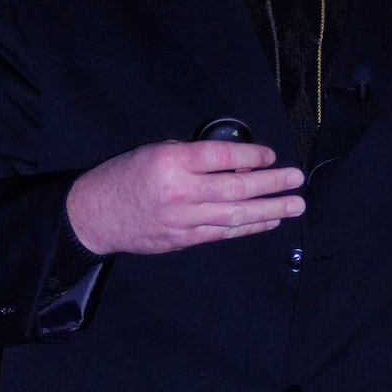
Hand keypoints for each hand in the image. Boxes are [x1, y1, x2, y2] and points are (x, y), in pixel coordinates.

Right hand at [67, 140, 305, 254]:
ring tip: (295, 205)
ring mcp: (183, 219)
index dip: (251, 156)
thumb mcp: (154, 151)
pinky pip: (223, 233)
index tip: (271, 155)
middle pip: (236, 187)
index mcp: (171, 162)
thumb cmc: (125, 177)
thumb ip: (192, 156)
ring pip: (236, 214)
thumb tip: (234, 162)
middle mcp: (180, 192)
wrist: (95, 214)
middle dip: (272, 184)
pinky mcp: (183, 240)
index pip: (222, 157)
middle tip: (296, 180)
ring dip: (270, 210)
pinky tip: (268, 221)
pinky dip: (249, 227)